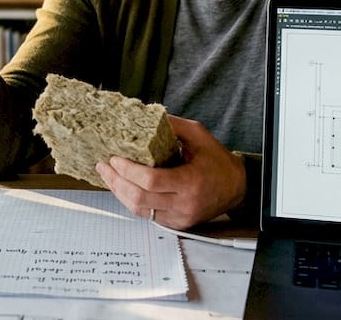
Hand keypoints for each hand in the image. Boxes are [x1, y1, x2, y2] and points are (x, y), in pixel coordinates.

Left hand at [95, 116, 245, 229]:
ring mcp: (179, 217)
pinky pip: (147, 214)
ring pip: (139, 209)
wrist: (237, 187)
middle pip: (139, 198)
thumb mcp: (199, 135)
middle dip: (116, 181)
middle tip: (104, 166)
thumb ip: (172, 126)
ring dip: (119, 192)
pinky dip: (132, 200)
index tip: (115, 158)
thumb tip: (145, 117)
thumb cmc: (219, 162)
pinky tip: (123, 187)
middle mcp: (184, 204)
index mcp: (190, 182)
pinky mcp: (175, 223)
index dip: (128, 171)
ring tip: (108, 176)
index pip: (151, 181)